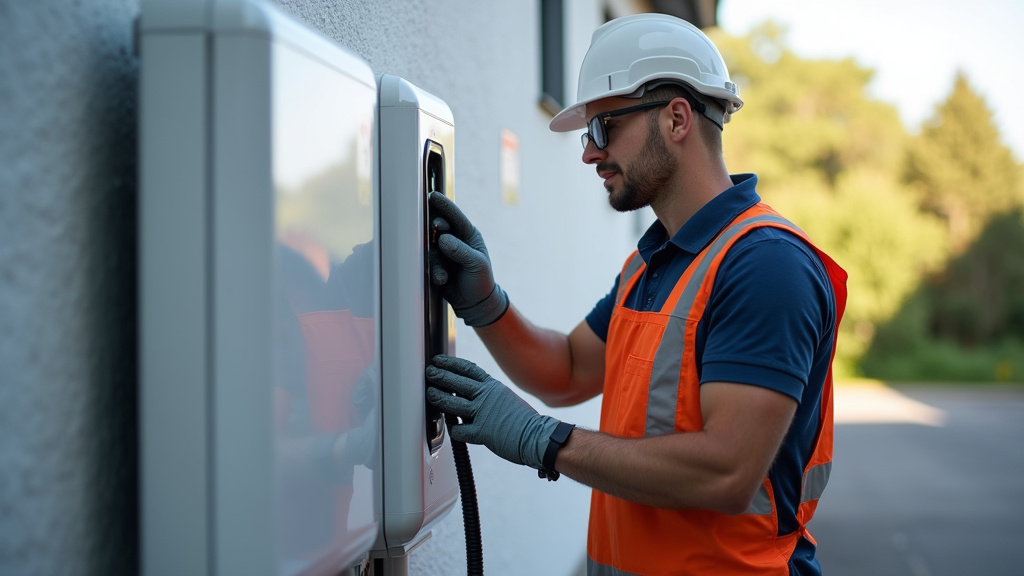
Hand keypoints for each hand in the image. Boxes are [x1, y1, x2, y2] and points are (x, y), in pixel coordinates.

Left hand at [425, 355, 557, 469]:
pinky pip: (460, 429)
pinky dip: (454, 429)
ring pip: (453, 403)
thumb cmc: (523, 422)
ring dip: (438, 398)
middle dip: (440, 376)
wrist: (540, 437)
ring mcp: (483, 413)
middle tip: (429, 372)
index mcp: (493, 387)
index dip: (451, 364)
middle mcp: (487, 396)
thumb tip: (471, 395)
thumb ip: (488, 396)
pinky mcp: (482, 432)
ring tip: (430, 394)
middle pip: (457, 382)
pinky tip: (451, 428)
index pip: (468, 369)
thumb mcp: (506, 399)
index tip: (439, 361)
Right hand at [428, 191, 507, 326]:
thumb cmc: (481, 280)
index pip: (455, 216)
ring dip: (437, 259)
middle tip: (436, 227)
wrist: (475, 303)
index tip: (432, 196)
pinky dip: (435, 272)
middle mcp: (454, 240)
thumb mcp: (476, 264)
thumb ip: (460, 250)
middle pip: (439, 226)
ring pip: (431, 246)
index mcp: (468, 234)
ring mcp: (443, 253)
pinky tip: (442, 280)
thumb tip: (443, 239)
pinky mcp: (435, 265)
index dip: (444, 205)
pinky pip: (429, 264)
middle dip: (437, 226)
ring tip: (444, 274)